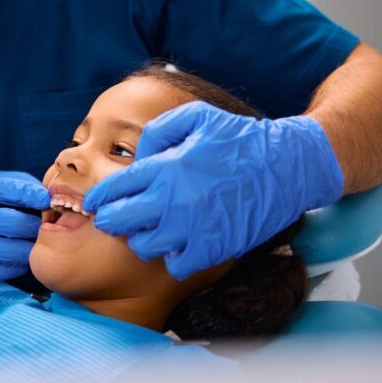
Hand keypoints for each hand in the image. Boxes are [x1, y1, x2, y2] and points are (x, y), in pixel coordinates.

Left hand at [82, 101, 343, 279]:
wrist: (288, 166)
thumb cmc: (240, 139)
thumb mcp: (195, 117)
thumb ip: (157, 132)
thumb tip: (137, 157)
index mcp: (165, 168)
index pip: (113, 190)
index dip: (97, 198)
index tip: (93, 203)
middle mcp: (174, 201)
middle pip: (119, 222)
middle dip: (110, 220)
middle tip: (114, 218)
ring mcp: (193, 228)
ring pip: (144, 247)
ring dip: (142, 239)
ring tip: (151, 227)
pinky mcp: (214, 249)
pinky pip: (176, 265)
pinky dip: (173, 257)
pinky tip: (179, 242)